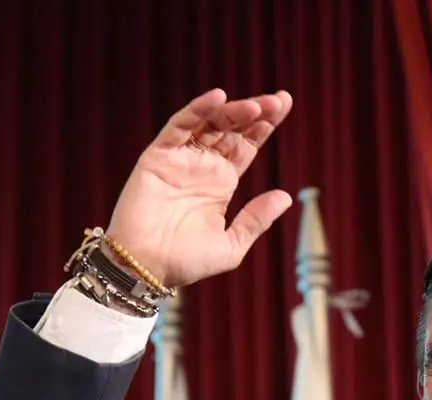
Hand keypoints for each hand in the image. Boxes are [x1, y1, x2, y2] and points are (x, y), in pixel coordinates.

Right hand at [104, 88, 293, 287]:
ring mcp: (181, 159)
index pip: (247, 144)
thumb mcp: (231, 244)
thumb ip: (256, 220)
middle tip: (277, 101)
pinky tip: (217, 98)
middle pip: (232, 128)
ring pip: (209, 123)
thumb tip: (285, 197)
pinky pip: (178, 127)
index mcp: (222, 182)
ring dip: (232, 110)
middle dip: (255, 112)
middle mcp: (203, 165)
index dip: (265, 124)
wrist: (146, 269)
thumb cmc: (186, 262)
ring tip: (256, 105)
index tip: (284, 104)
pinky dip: (196, 111)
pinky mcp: (158, 157)